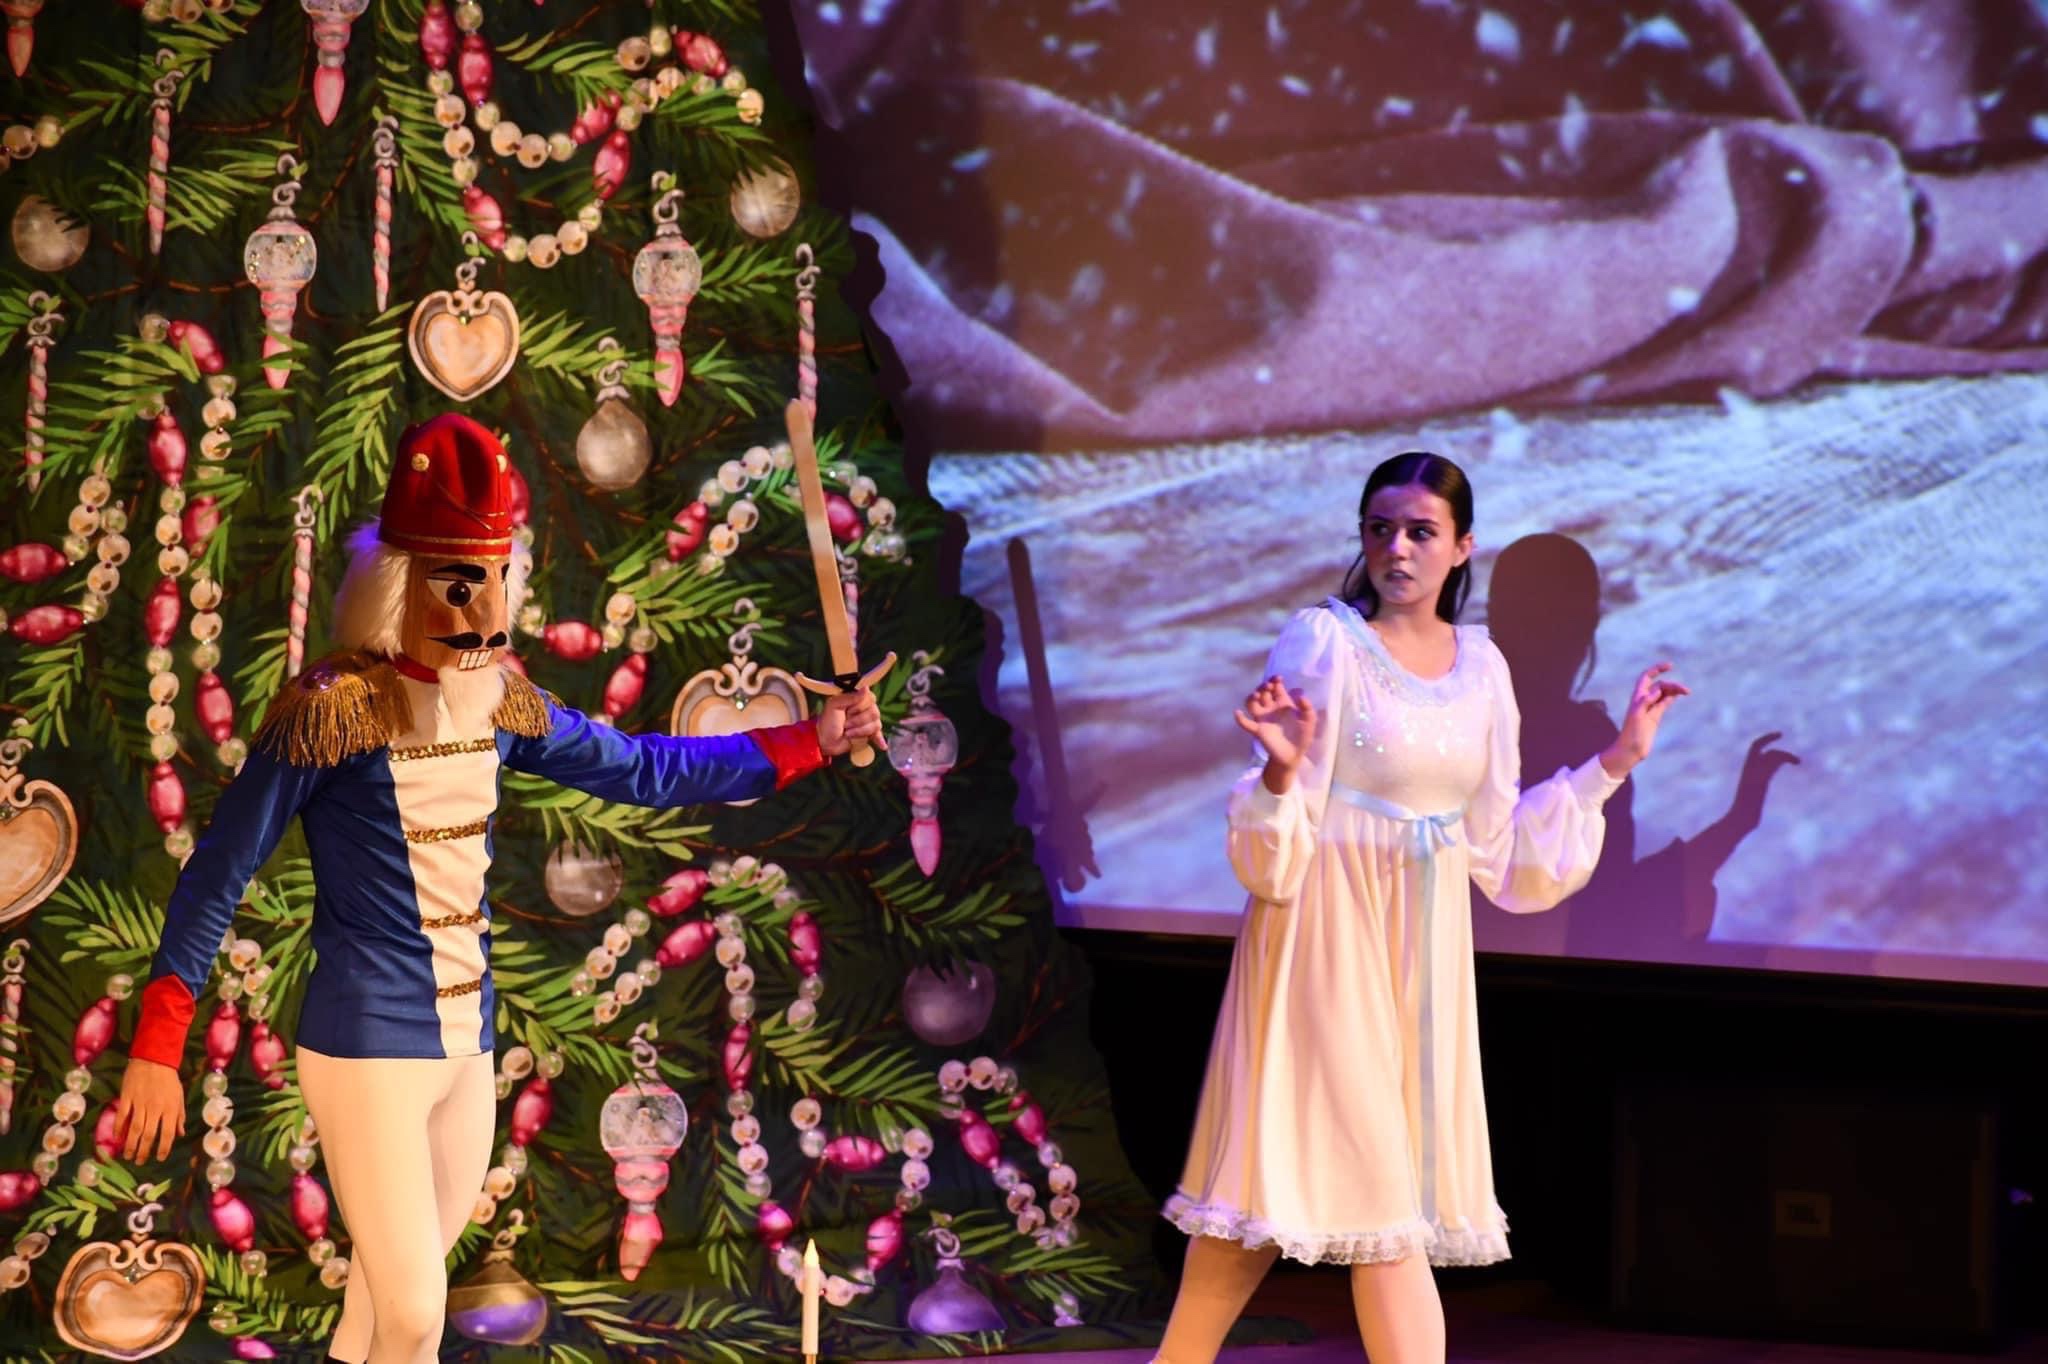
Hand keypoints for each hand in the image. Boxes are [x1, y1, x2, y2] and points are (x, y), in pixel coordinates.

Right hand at [113, 1057, 185, 1162]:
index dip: (163, 1148)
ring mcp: (139, 1103)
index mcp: (170, 1108)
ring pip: (134, 1129)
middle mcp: (155, 1108)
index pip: (167, 1134)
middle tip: (140, 1161)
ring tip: (128, 1156)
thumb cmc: (169, 1079)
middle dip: (144, 1151)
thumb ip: (179, 1116)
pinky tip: (117, 1138)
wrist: (154, 1058)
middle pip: (148, 1135)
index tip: (160, 1158)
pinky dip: (118, 1129)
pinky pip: (122, 1116)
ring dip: (130, 1145)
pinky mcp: (127, 1097)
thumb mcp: (179, 1096)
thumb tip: (180, 1134)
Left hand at [815, 686, 884, 757]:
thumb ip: (850, 697)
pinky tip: (882, 745)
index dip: (860, 706)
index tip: (848, 711)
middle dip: (858, 721)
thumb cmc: (828, 721)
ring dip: (859, 731)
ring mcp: (867, 722)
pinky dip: (880, 739)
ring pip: (875, 724)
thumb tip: (867, 688)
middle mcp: (864, 708)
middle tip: (845, 724)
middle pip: (874, 712)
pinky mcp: (868, 734)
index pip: (870, 698)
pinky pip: (879, 734)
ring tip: (847, 733)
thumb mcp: (834, 705)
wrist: (825, 741)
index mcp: (856, 698)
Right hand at [1234, 675, 1316, 791]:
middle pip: (1263, 693)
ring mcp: (1263, 719)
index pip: (1276, 688)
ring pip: (1252, 704)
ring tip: (1256, 695)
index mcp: (1283, 704)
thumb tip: (1300, 695)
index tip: (1277, 678)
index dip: (1275, 681)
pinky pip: (1246, 724)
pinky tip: (1238, 713)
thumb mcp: (1310, 721)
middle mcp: (1271, 709)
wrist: (1294, 755)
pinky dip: (1240, 719)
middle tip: (1268, 686)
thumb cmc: (1302, 736)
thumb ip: (1307, 708)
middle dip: (1264, 686)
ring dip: (1252, 697)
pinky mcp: (1258, 730)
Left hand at [1602, 662, 1690, 776]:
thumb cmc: (1631, 734)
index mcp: (1638, 697)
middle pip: (1659, 686)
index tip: (1670, 666)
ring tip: (1687, 692)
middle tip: (1685, 690)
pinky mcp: (1655, 717)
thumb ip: (1645, 703)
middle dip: (1672, 684)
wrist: (1630, 751)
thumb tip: (1656, 691)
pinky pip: (1664, 703)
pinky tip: (1678, 694)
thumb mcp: (1637, 717)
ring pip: (1664, 694)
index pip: (1647, 677)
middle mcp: (1643, 701)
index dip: (1657, 669)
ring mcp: (1650, 709)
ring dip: (1674, 690)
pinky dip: (1671, 697)